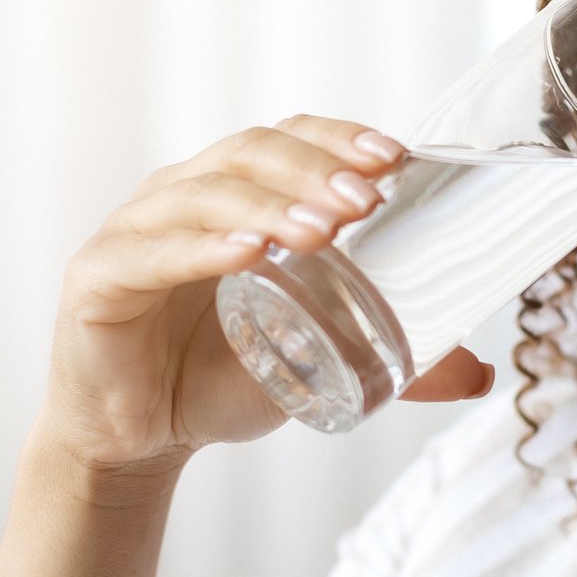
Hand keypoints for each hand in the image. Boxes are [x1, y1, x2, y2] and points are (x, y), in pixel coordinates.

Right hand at [32, 115, 496, 474]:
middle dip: (314, 169)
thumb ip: (392, 363)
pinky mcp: (97, 278)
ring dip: (270, 205)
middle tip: (369, 199)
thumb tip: (479, 375)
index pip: (287, 138)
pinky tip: (246, 255)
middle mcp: (181, 195)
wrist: (134, 439)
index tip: (394, 156)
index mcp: (232, 193)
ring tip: (324, 231)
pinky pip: (153, 253)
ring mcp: (135, 231)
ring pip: (205, 194)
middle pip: (250, 153)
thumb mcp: (315, 361)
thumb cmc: (217, 378)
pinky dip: (203, 249)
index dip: (337, 138)